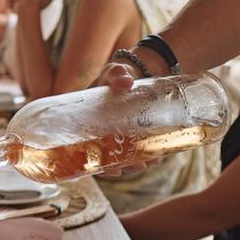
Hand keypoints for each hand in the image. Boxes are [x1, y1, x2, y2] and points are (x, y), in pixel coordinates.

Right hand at [88, 63, 160, 177]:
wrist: (136, 74)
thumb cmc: (119, 74)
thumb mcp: (115, 71)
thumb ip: (118, 74)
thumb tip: (126, 81)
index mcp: (86, 119)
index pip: (82, 145)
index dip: (93, 161)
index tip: (106, 168)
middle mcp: (98, 131)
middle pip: (104, 156)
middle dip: (119, 166)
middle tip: (134, 168)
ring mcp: (115, 134)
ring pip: (120, 156)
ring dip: (133, 164)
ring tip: (148, 164)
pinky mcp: (131, 134)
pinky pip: (135, 149)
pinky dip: (145, 155)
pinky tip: (156, 158)